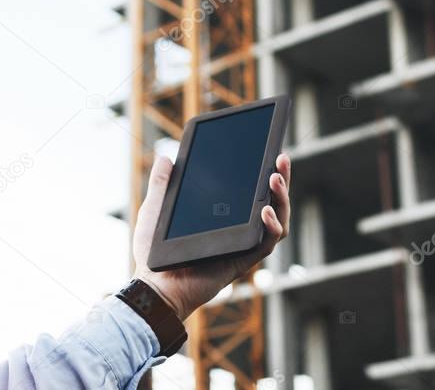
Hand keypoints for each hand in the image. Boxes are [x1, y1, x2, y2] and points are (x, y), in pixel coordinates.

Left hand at [131, 153, 291, 320]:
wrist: (153, 283)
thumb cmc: (153, 251)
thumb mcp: (155, 209)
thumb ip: (162, 184)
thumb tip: (166, 157)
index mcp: (224, 215)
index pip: (252, 190)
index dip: (266, 171)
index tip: (270, 150)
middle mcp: (238, 228)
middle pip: (271, 201)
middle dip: (282, 179)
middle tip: (280, 157)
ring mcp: (242, 244)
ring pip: (277, 221)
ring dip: (281, 199)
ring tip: (275, 178)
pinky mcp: (243, 261)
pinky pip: (265, 244)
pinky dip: (271, 227)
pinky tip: (264, 211)